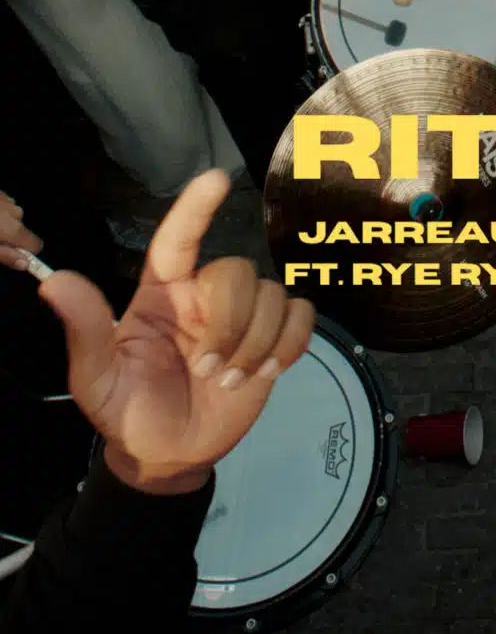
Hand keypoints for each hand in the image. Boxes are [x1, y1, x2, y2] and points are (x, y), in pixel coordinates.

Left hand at [0, 190, 42, 268]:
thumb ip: (5, 256)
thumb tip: (24, 264)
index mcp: (14, 228)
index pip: (36, 246)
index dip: (27, 253)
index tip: (17, 257)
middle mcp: (15, 212)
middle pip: (21, 231)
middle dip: (8, 236)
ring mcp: (8, 200)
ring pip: (11, 217)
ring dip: (0, 222)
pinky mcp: (1, 193)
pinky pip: (4, 206)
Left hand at [38, 171, 314, 494]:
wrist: (169, 454)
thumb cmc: (129, 411)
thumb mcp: (96, 378)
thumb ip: (85, 329)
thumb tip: (55, 280)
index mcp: (161, 295)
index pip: (179, 240)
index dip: (196, 208)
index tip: (216, 178)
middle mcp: (204, 296)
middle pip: (238, 275)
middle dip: (229, 326)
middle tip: (208, 373)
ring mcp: (244, 317)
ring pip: (274, 297)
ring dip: (256, 345)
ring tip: (232, 383)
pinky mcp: (275, 339)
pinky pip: (302, 317)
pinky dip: (291, 344)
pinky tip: (269, 372)